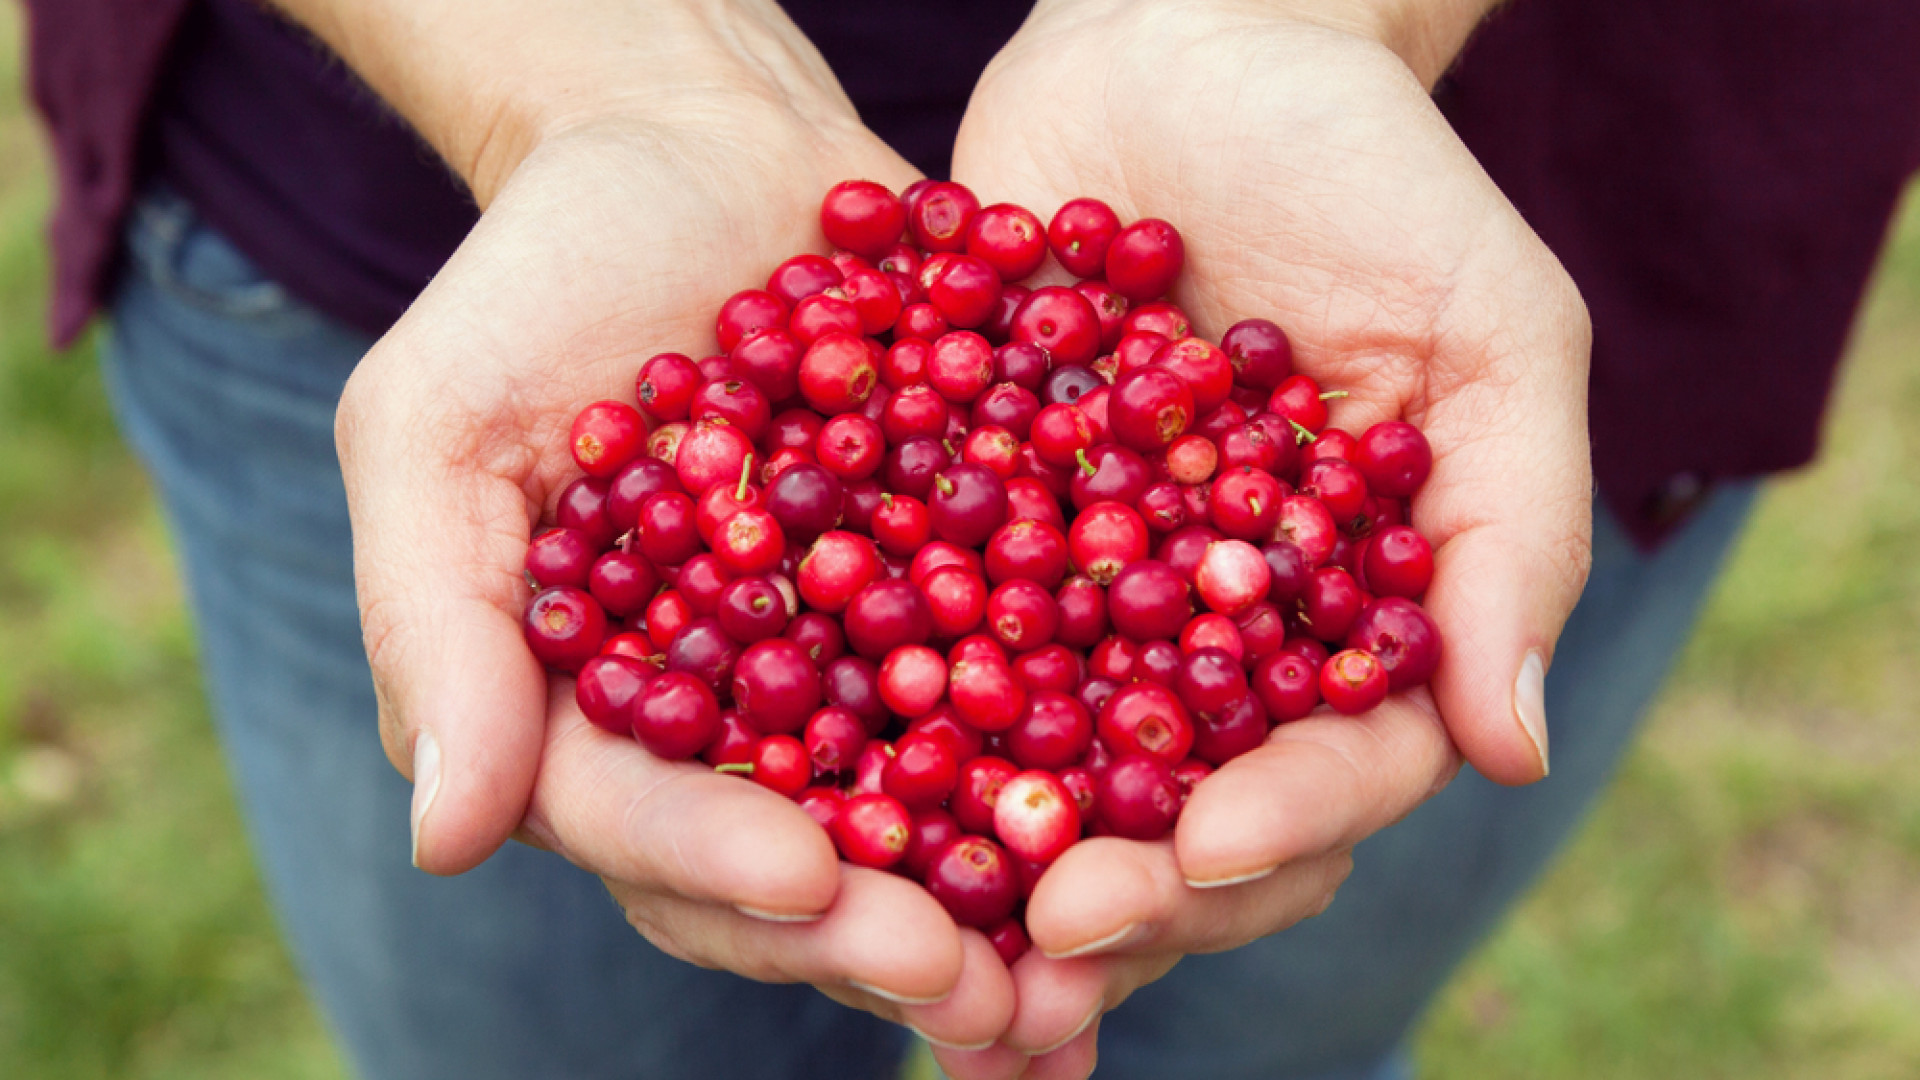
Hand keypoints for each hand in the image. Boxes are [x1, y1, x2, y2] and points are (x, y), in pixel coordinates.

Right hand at [333, 22, 1013, 1047]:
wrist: (699, 155)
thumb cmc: (540, 279)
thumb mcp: (439, 426)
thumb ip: (437, 626)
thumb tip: (448, 842)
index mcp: (583, 714)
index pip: (635, 822)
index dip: (717, 862)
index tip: (808, 879)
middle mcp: (720, 726)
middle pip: (789, 864)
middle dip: (874, 933)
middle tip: (974, 982)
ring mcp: (841, 678)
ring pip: (913, 822)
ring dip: (996, 906)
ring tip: (1084, 964)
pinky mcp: (952, 612)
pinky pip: (1019, 701)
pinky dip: (1081, 770)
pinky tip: (1162, 826)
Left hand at [938, 2, 1592, 1073]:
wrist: (1189, 38)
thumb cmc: (1371, 171)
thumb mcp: (1491, 330)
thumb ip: (1512, 532)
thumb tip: (1513, 753)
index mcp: (1350, 619)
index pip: (1336, 765)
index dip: (1277, 823)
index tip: (1202, 851)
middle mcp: (1213, 633)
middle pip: (1180, 805)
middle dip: (1125, 878)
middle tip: (1048, 932)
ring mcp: (1082, 591)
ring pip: (1039, 759)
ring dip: (986, 850)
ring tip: (924, 919)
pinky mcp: (961, 526)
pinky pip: (914, 633)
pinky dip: (870, 707)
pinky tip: (811, 775)